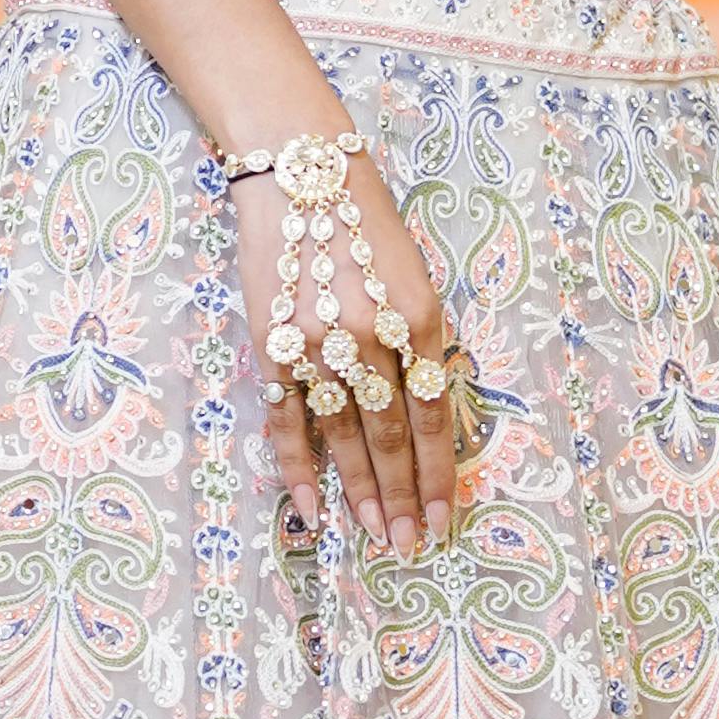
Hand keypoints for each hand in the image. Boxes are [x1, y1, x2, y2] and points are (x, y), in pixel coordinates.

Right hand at [237, 137, 462, 553]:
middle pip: (390, 438)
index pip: (434, 416)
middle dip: (404, 498)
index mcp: (417, 318)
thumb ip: (421, 344)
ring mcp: (316, 345)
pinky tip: (312, 509)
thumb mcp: (417, 277)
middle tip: (412, 544)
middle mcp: (369, 337)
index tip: (445, 516)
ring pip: (344, 438)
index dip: (439, 473)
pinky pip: (287, 423)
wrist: (299, 173)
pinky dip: (298, 468)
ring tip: (378, 536)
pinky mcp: (273, 348)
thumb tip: (428, 414)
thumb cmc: (366, 223)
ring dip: (362, 494)